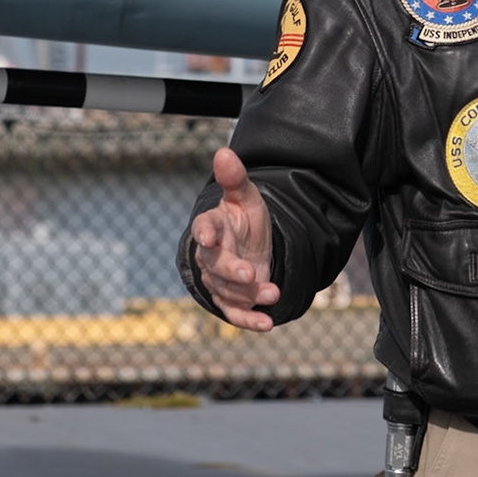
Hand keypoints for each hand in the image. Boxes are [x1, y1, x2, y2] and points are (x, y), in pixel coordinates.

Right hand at [189, 147, 278, 332]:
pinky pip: (234, 313)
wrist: (251, 247)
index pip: (204, 229)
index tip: (209, 237)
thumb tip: (224, 151)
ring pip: (228, 291)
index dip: (206, 233)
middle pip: (216, 266)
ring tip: (273, 294)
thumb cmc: (245, 219)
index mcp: (212, 227)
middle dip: (233, 271)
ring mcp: (218, 280)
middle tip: (252, 275)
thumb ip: (235, 179)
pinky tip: (267, 324)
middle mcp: (210, 256)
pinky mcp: (229, 300)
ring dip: (249, 296)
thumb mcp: (246, 198)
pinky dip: (249, 321)